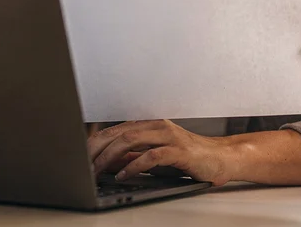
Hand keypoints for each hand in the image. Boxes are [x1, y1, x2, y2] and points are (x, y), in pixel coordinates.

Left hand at [88, 119, 233, 185]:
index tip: (78, 156)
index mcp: (149, 125)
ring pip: (131, 139)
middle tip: (81, 164)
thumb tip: (109, 162)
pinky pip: (152, 155)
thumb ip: (134, 156)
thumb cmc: (190, 158)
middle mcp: (157, 126)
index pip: (114, 130)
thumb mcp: (155, 156)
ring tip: (97, 170)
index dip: (94, 142)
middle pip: (118, 132)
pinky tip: (123, 174)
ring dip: (110, 156)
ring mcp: (169, 136)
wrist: (222, 159)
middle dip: (96, 148)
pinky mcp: (179, 150)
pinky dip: (134, 165)